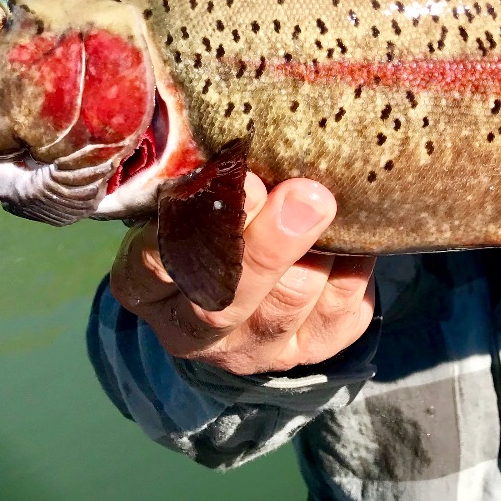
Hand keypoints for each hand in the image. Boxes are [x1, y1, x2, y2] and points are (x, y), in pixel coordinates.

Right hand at [109, 175, 375, 375]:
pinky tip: (351, 237)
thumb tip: (242, 150)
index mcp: (149, 288)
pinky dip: (351, 269)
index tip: (232, 184)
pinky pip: (339, 311)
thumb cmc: (210, 218)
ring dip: (315, 252)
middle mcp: (196, 331)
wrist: (246, 275)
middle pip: (227, 301)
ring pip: (289, 305)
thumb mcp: (189, 199)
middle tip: (304, 194)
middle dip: (268, 246)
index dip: (193, 230)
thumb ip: (204, 181)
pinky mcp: (310, 350)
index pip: (154, 268)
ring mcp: (255, 348)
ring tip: (325, 202)